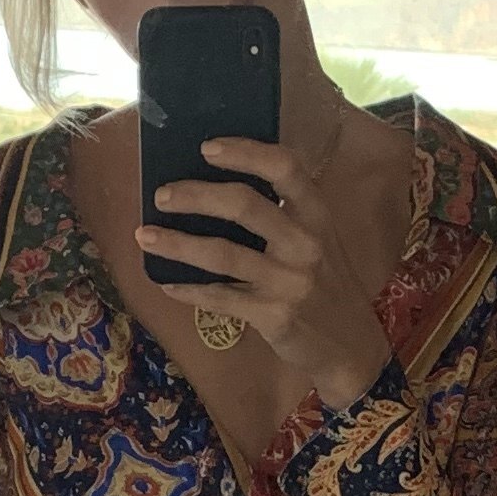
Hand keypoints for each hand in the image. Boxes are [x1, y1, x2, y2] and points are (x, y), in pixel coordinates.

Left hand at [136, 136, 391, 412]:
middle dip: (195, 195)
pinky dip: (188, 290)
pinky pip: (220, 298)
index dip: (244, 152)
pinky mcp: (274, 316)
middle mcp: (306, 243)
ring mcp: (289, 281)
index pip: (285, 168)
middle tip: (163, 195)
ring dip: (177, 243)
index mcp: (317, 215)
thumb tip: (216, 186)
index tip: (207, 148)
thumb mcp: (320, 241)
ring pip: (222, 254)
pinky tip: (167, 284)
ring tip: (145, 235)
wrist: (351, 347)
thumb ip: (284, 214)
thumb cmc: (327, 285)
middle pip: (243, 205)